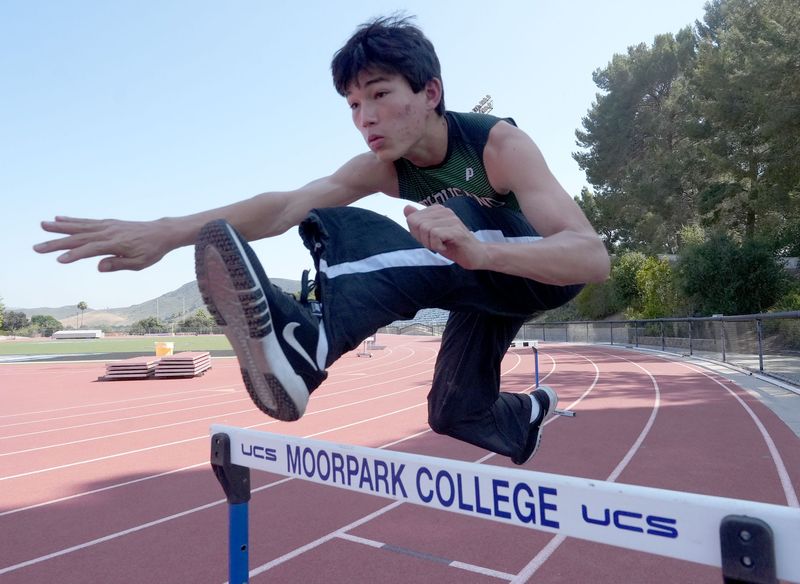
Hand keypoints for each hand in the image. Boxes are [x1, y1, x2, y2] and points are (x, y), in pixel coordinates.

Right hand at [34, 216, 171, 271]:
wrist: (162, 233)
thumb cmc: (151, 251)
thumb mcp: (139, 263)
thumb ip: (118, 264)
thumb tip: (98, 267)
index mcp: (116, 244)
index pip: (90, 250)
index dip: (74, 255)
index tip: (59, 260)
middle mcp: (108, 232)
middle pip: (79, 238)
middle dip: (57, 243)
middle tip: (37, 248)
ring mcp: (107, 225)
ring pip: (79, 226)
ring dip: (60, 227)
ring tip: (42, 225)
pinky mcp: (107, 222)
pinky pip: (87, 221)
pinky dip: (72, 219)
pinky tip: (59, 218)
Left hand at [403, 205, 488, 269]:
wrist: (474, 255)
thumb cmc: (452, 245)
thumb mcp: (431, 234)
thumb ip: (419, 221)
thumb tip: (406, 208)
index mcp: (437, 210)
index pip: (412, 219)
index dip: (417, 234)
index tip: (430, 239)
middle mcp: (444, 210)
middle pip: (416, 223)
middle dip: (422, 238)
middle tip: (436, 244)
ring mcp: (451, 219)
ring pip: (425, 229)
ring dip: (430, 243)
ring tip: (442, 245)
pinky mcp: (456, 230)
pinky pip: (435, 235)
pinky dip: (437, 245)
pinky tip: (446, 247)